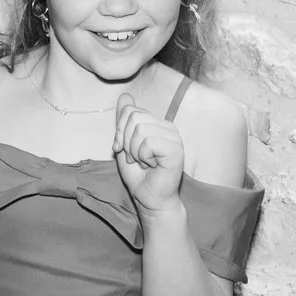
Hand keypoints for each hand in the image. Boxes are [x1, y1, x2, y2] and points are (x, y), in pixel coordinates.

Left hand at [113, 93, 186, 213]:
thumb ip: (124, 122)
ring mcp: (174, 137)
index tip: (123, 149)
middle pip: (134, 117)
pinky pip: (148, 142)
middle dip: (126, 141)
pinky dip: (143, 156)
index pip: (130, 111)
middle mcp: (168, 127)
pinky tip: (151, 165)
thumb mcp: (125, 144)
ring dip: (135, 151)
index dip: (120, 131)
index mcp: (157, 123)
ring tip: (144, 162)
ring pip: (140, 129)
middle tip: (136, 158)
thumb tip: (125, 96)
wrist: (150, 199)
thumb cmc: (139, 175)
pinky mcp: (175, 149)